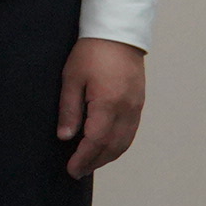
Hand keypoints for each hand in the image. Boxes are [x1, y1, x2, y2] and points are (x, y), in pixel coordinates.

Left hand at [56, 39, 145, 177]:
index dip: (83, 158)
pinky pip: (131, 132)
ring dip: (108, 157)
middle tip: (78, 171)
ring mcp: (136, 108)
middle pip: (112, 146)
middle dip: (95, 162)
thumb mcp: (71, 78)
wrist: (118, 34)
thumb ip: (69, 109)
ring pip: (124, 142)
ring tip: (90, 163)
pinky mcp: (139, 104)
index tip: (72, 169)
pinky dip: (119, 145)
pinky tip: (107, 147)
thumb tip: (66, 137)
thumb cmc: (91, 52)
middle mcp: (126, 110)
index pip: (96, 141)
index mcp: (108, 104)